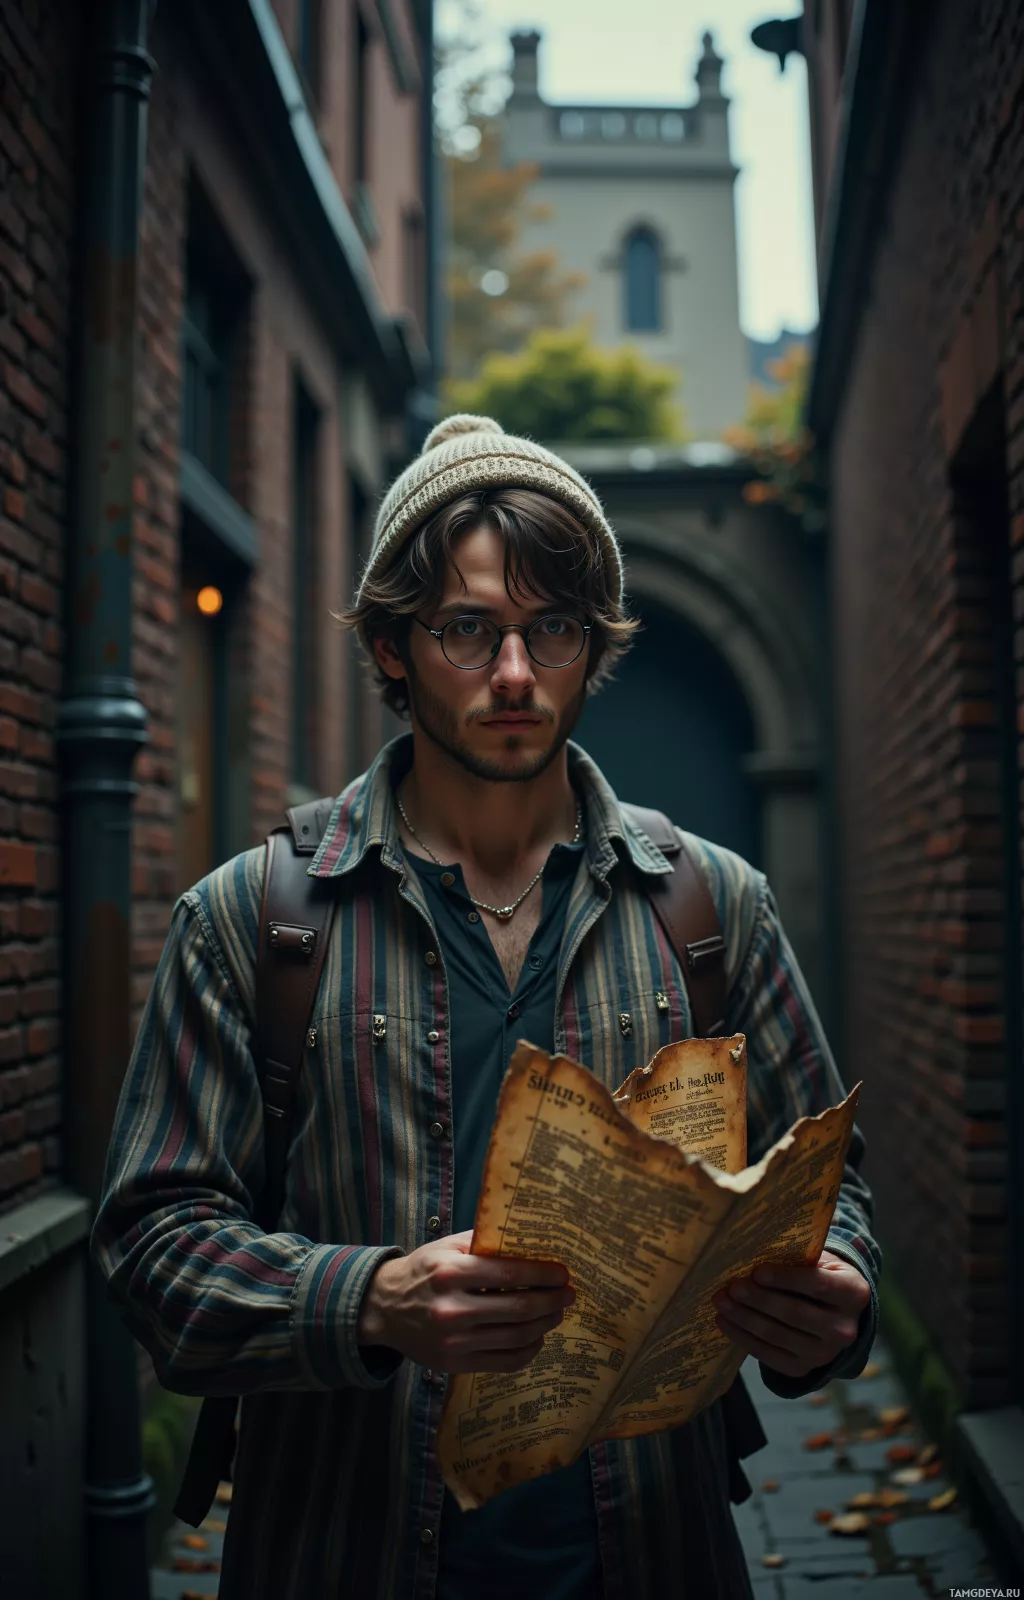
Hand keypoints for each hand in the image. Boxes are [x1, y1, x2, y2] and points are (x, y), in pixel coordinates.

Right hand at [357, 1230, 574, 1373]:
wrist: (384, 1308)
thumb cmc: (423, 1271)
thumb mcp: (445, 1247)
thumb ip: (482, 1242)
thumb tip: (528, 1239)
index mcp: (451, 1273)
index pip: (510, 1274)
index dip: (542, 1274)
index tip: (562, 1273)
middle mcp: (452, 1309)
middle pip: (519, 1309)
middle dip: (552, 1301)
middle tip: (568, 1294)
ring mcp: (454, 1341)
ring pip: (516, 1337)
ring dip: (545, 1324)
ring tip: (556, 1312)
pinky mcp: (455, 1364)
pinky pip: (504, 1362)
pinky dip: (528, 1350)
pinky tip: (536, 1337)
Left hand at [712, 1249, 869, 1378]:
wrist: (833, 1312)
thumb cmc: (820, 1275)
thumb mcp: (819, 1260)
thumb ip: (796, 1258)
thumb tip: (754, 1252)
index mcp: (853, 1293)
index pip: (818, 1285)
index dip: (786, 1279)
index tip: (758, 1271)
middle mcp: (844, 1329)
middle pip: (795, 1314)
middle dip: (759, 1300)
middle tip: (732, 1287)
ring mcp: (824, 1353)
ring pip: (778, 1335)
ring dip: (744, 1318)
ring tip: (721, 1301)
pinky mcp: (803, 1368)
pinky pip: (769, 1355)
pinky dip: (743, 1338)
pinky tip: (725, 1322)